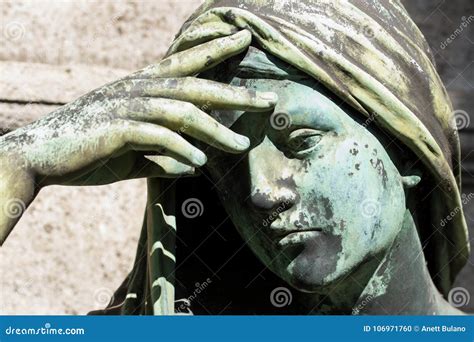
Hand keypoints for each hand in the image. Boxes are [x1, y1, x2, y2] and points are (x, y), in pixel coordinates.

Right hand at [0, 30, 277, 242]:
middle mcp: (137, 90)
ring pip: (182, 111)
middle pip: (195, 85)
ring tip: (241, 146)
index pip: (185, 63)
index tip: (245, 39)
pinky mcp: (115, 129)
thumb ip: (163, 156)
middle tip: (269, 100)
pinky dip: (180, 149)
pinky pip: (156, 136)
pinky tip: (198, 162)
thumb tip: (193, 164)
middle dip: (234, 91)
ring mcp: (126, 107)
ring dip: (215, 129)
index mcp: (141, 88)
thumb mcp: (133, 154)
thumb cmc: (88, 151)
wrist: (40, 156)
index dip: (215, 49)